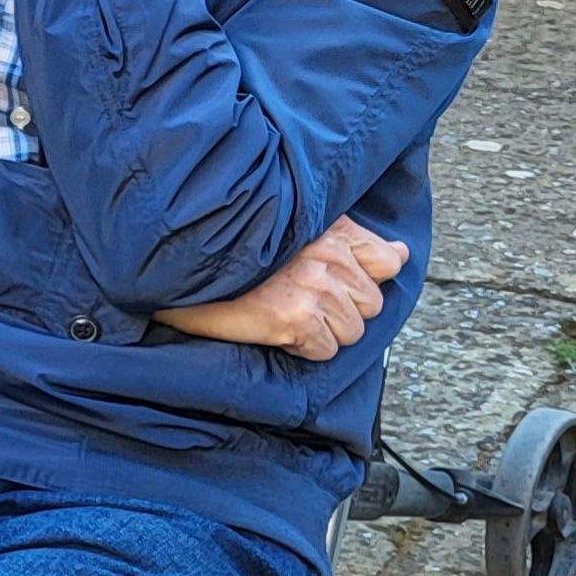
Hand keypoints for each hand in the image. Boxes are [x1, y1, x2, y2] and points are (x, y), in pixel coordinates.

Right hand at [156, 216, 408, 361]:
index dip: (366, 277)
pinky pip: (323, 350)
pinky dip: (301, 347)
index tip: (337, 280)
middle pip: (371, 303)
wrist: (177, 260)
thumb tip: (399, 253)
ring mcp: (312, 288)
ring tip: (283, 311)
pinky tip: (272, 327)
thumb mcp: (294, 224)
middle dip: (342, 308)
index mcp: (329, 228)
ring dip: (322, 330)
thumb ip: (348, 239)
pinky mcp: (292, 319)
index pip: (386, 260)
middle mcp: (327, 255)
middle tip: (299, 298)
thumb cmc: (229, 244)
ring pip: (351, 330)